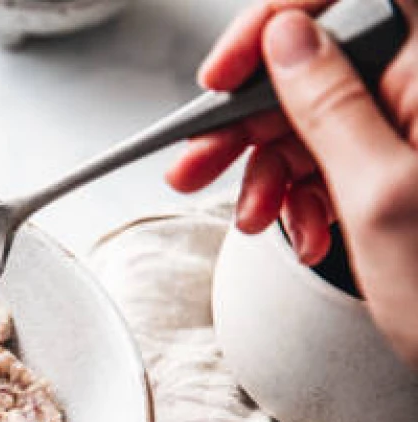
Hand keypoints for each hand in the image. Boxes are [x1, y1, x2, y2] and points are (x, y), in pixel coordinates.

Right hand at [167, 0, 417, 369]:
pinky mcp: (404, 164)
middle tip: (197, 159)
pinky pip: (333, 156)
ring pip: (314, 116)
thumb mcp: (380, 195)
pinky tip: (299, 227)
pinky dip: (301, 192)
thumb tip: (286, 39)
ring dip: (267, 167)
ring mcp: (416, 128)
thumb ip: (330, 105)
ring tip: (250, 216)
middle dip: (250, 115)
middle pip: (318, 60)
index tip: (230, 67)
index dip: (280, 15)